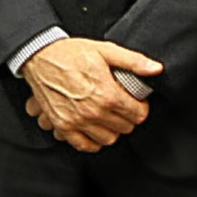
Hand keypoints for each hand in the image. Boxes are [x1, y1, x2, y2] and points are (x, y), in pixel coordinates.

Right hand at [17, 37, 158, 151]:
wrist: (40, 56)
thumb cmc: (71, 52)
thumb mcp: (106, 50)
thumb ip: (133, 61)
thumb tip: (156, 69)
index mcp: (107, 94)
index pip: (138, 114)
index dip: (141, 107)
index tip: (136, 102)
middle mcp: (93, 111)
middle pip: (125, 128)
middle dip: (128, 117)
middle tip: (122, 107)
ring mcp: (77, 121)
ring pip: (108, 139)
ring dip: (112, 130)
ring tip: (109, 117)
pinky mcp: (63, 126)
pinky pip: (85, 145)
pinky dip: (92, 141)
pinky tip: (94, 129)